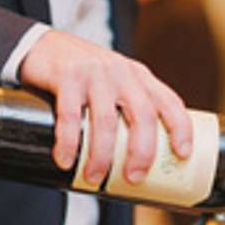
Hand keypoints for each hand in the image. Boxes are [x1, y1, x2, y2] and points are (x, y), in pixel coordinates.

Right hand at [18, 30, 191, 184]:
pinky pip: (71, 116)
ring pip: (107, 120)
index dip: (181, 128)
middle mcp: (122, 73)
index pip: (169, 101)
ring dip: (102, 155)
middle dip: (142, 151)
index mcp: (139, 78)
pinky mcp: (68, 76)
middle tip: (134, 178)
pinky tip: (66, 160)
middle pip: (142, 115)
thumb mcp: (114, 84)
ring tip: (94, 178)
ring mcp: (96, 74)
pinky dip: (69, 142)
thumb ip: (126, 109)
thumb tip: (135, 162)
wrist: (41, 46)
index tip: (183, 154)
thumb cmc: (83, 75)